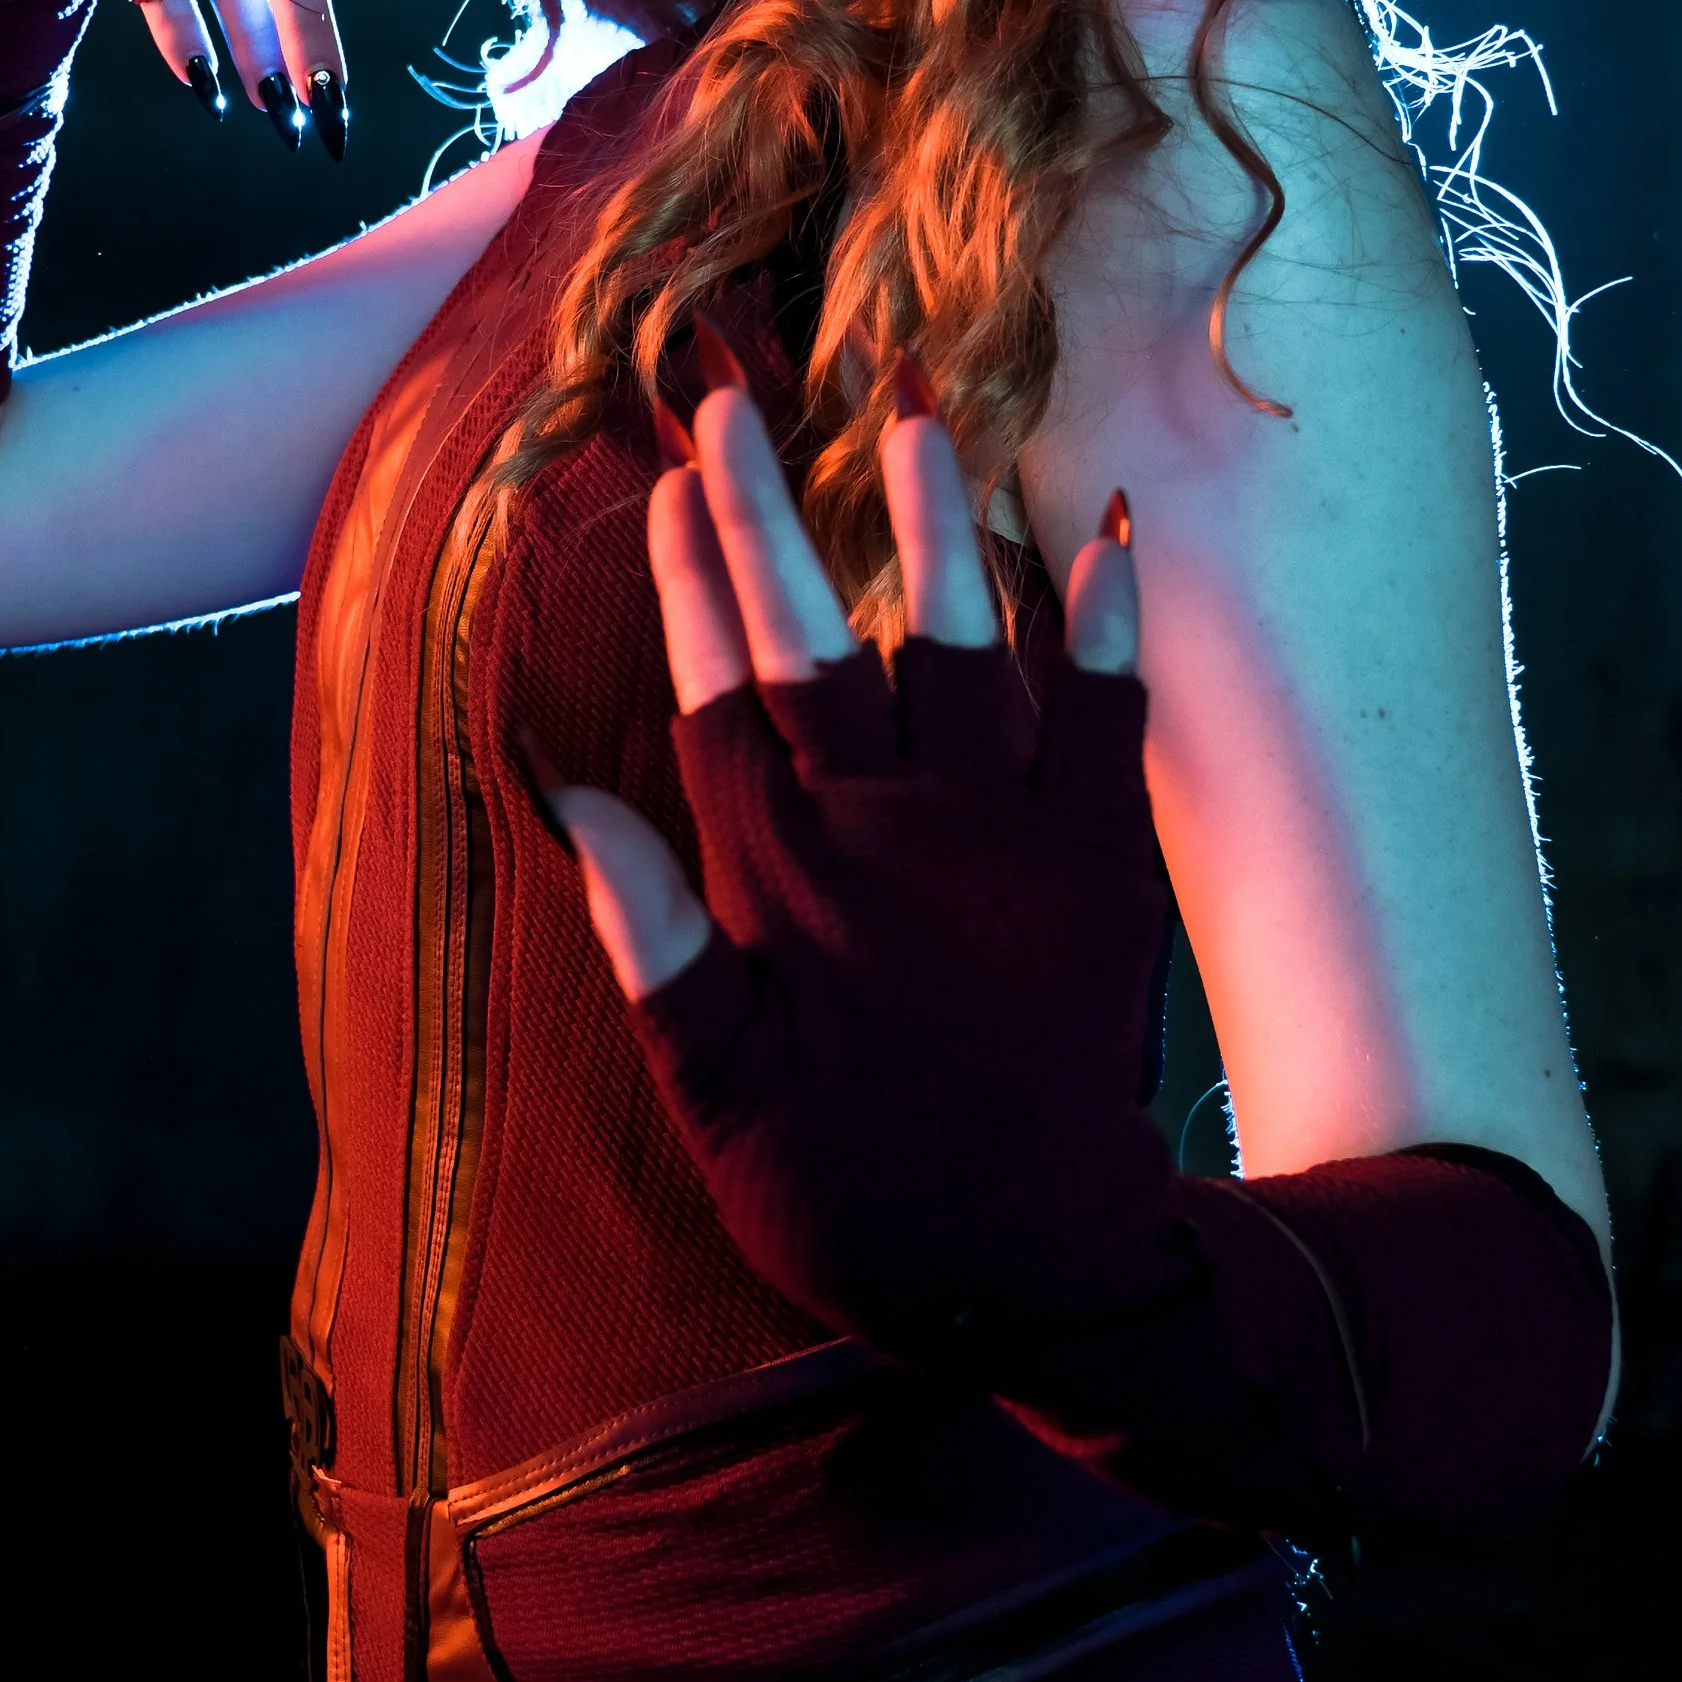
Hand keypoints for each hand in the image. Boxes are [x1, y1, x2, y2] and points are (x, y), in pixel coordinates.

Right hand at [541, 342, 1174, 1348]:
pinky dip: (1106, 627)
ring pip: (961, 648)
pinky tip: (1105, 537)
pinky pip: (1107, 718)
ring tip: (920, 422)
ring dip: (936, 533)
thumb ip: (652, 941)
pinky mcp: (1101, 861)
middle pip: (815, 641)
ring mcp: (1000, 836)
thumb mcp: (718, 1091)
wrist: (1047, 1273)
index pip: (714, 697)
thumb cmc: (858, 1190)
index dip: (684, 589)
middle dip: (767, 516)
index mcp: (781, 879)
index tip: (659, 488)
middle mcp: (885, 832)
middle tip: (734, 407)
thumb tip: (573, 801)